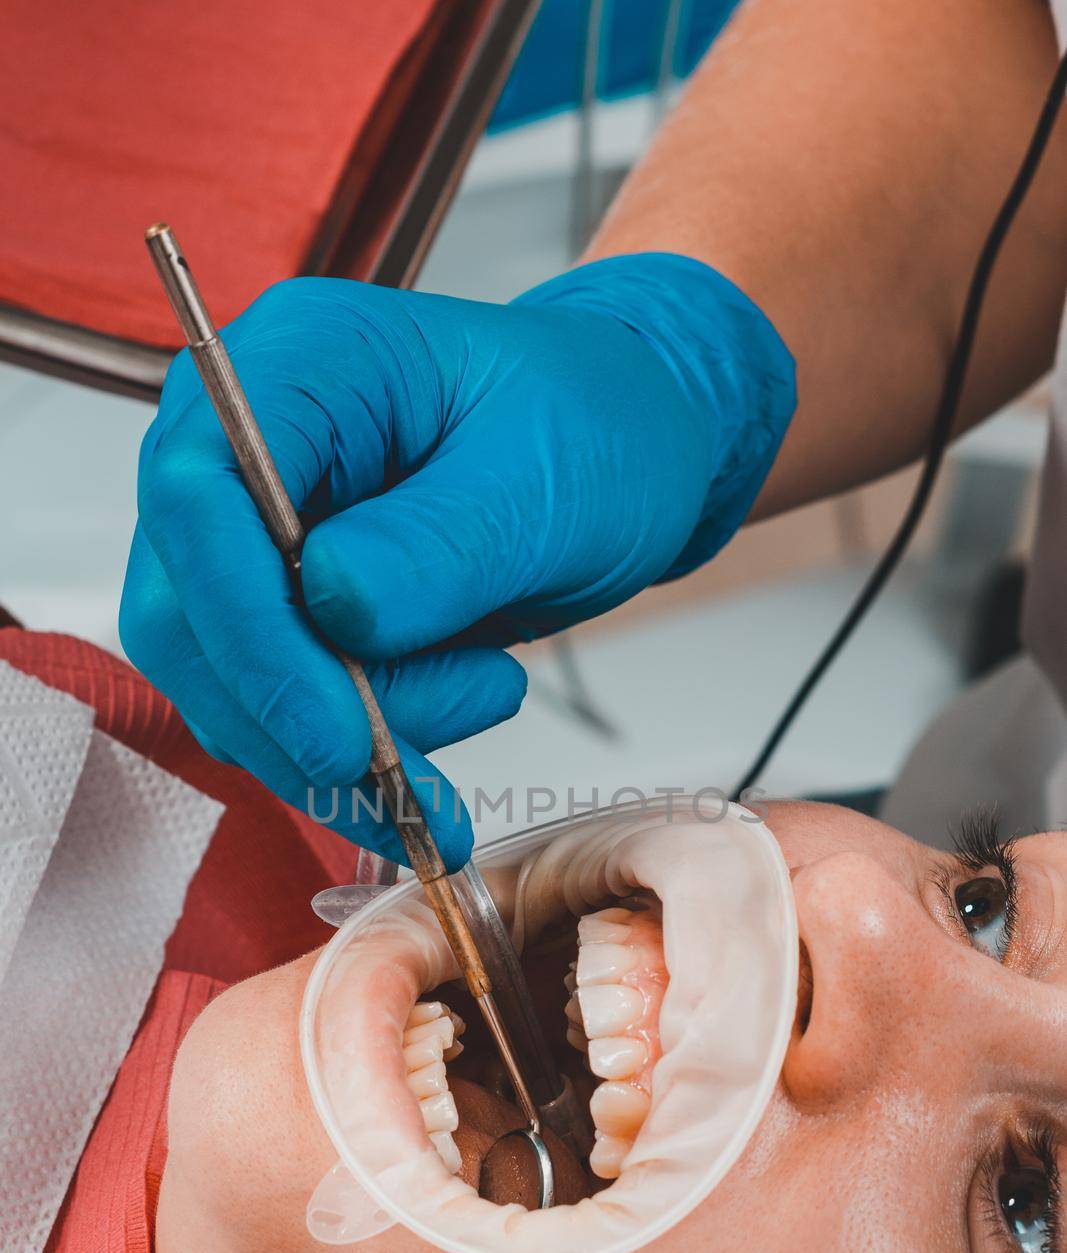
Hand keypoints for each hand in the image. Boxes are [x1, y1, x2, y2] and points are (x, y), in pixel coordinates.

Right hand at [122, 254, 793, 867]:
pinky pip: (274, 709)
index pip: (200, 499)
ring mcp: (252, 533)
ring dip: (337, 742)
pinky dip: (346, 756)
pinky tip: (439, 740)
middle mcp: (244, 445)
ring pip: (226, 681)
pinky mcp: (281, 608)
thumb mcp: (541, 482)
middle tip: (401, 775)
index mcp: (298, 365)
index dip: (248, 629)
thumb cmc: (595, 429)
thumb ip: (435, 547)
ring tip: (484, 692)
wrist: (625, 456)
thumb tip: (332, 610)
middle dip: (293, 713)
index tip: (333, 731)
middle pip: (187, 610)